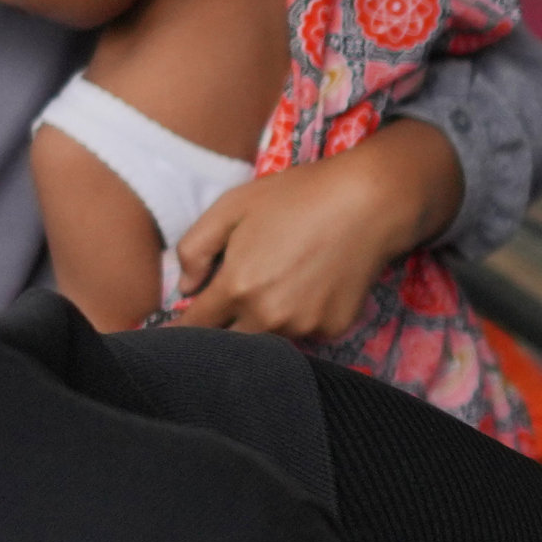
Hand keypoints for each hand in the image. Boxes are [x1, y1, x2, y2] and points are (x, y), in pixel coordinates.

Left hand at [171, 122, 459, 341]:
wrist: (367, 203)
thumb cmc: (296, 197)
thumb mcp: (232, 206)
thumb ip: (194, 249)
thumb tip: (185, 289)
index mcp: (237, 287)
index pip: (193, 328)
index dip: (178, 330)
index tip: (173, 331)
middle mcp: (268, 316)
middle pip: (228, 343)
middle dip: (221, 330)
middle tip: (229, 304)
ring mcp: (303, 327)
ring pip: (267, 340)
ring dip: (261, 324)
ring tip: (278, 284)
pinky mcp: (332, 330)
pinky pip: (303, 335)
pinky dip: (298, 319)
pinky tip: (309, 287)